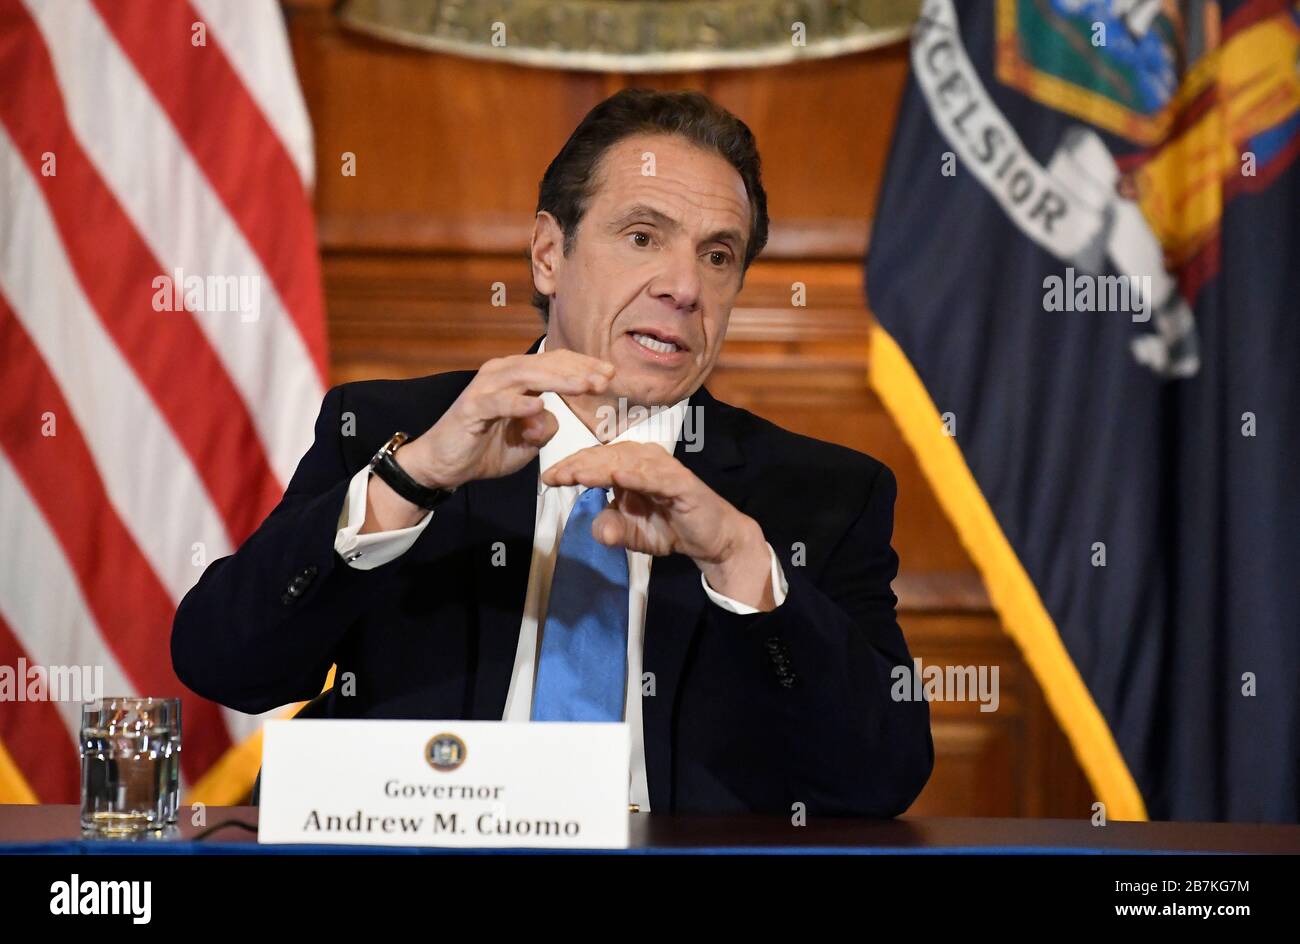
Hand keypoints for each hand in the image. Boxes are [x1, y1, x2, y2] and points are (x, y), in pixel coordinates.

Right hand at [362, 350, 613, 531]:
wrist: (443, 465)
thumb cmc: (485, 448)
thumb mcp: (527, 443)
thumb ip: (544, 428)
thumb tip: (551, 418)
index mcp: (517, 377)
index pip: (556, 364)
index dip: (584, 367)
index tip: (611, 375)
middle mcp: (502, 374)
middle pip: (547, 364)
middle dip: (580, 370)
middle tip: (607, 378)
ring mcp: (486, 388)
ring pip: (527, 376)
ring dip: (558, 380)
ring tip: (585, 385)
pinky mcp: (472, 408)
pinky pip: (498, 402)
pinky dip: (518, 403)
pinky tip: (538, 405)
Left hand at [542, 441, 774, 610]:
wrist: (711, 539)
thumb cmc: (670, 527)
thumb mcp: (632, 534)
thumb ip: (612, 529)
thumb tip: (598, 530)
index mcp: (631, 466)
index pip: (596, 460)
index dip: (571, 467)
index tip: (548, 478)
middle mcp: (646, 460)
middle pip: (606, 456)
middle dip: (578, 465)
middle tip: (555, 475)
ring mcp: (664, 470)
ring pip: (627, 462)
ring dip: (600, 467)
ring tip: (576, 474)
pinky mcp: (681, 484)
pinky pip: (656, 477)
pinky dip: (637, 475)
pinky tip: (618, 476)